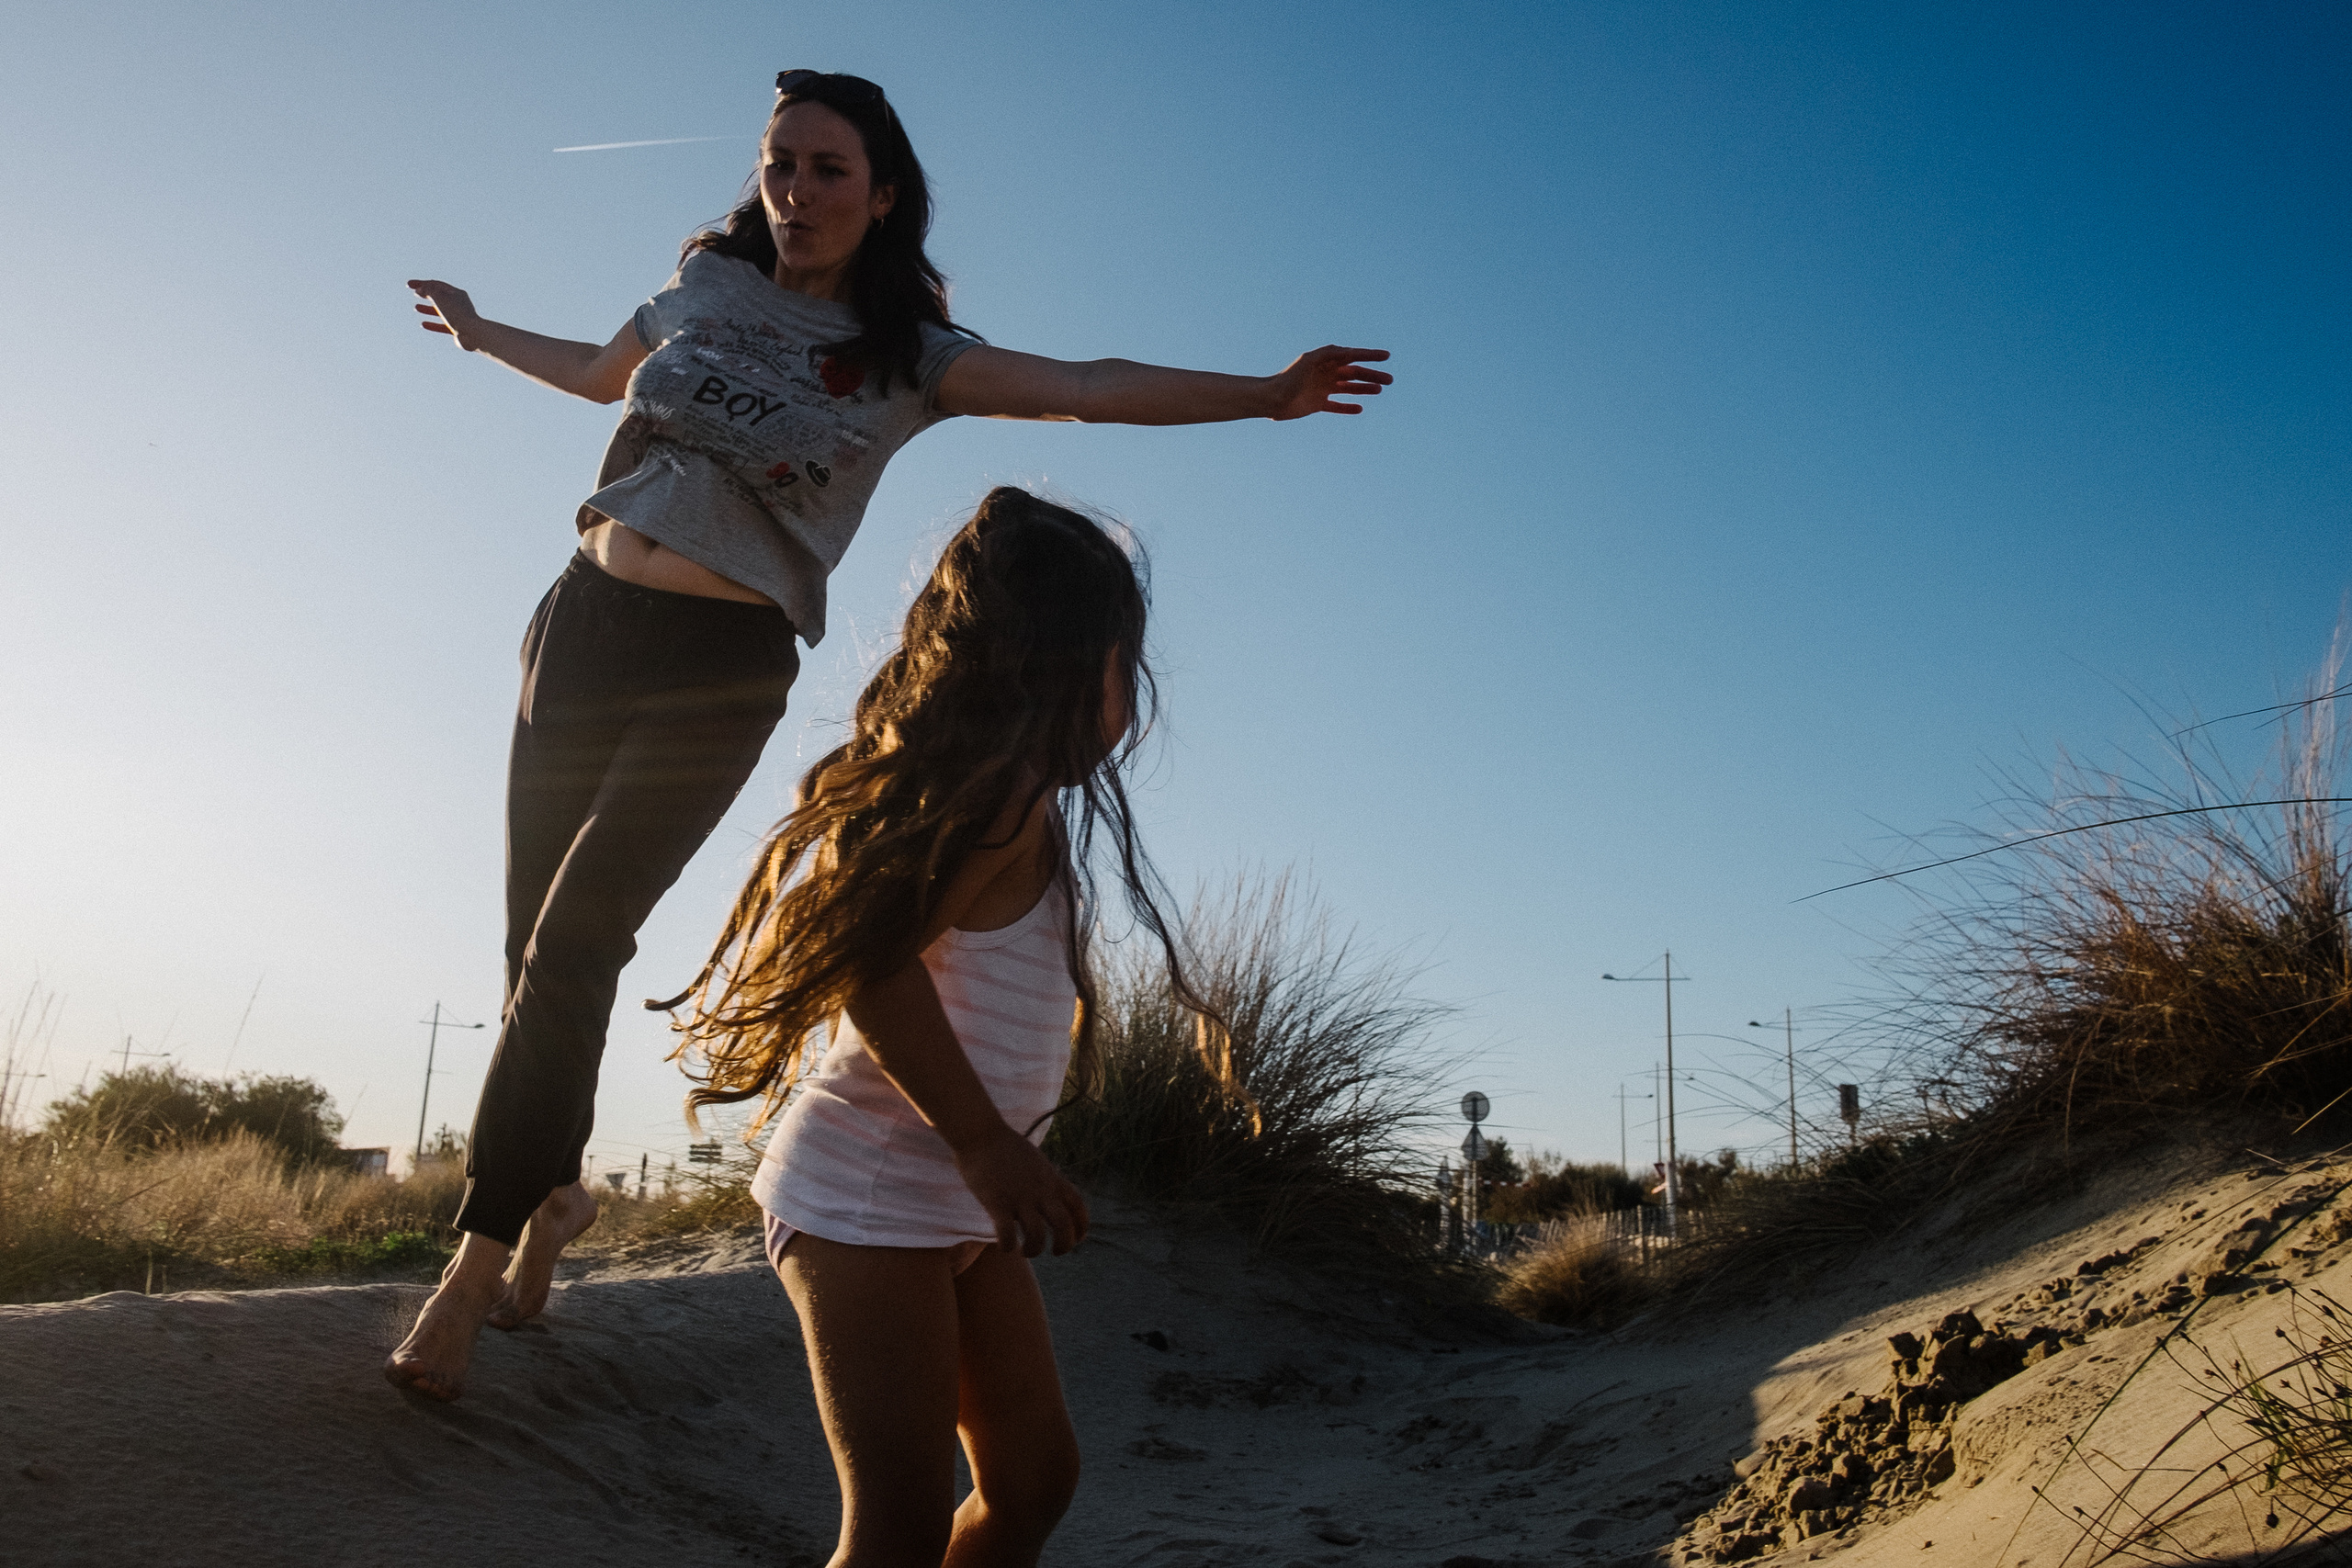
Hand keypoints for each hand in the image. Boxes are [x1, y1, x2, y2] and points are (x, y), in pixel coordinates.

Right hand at [408, 279, 481, 349]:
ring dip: (428, 308)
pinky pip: (443, 325)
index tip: (409, 284)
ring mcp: (459, 317)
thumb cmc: (457, 314)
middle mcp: (459, 304)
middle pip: (440, 296)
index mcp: (456, 293)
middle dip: (426, 293)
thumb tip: (419, 289)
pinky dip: (433, 324)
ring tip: (416, 307)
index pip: (437, 285)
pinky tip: (423, 324)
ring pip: (441, 311)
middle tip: (414, 292)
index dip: (422, 283)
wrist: (473, 334)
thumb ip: (428, 291)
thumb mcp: (440, 298)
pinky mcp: (457, 329)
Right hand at [950, 1123, 1089, 1256]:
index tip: (1079, 1239)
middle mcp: (1040, 1190)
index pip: (1077, 1205)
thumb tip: (1050, 1192)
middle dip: (1065, 1246)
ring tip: (1025, 1251)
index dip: (1082, 1226)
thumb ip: (1045, 1179)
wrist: (981, 1133)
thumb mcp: (1036, 1161)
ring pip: (1037, 1236)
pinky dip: (1008, 1246)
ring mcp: (1019, 1197)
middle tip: (1055, 1252)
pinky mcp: (997, 1202)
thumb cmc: (1004, 1146)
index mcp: (1051, 1179)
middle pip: (1064, 1226)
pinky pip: (1007, 1234)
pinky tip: (1005, 1246)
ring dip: (1034, 1250)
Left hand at [1265, 345, 1391, 419]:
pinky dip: (1348, 407)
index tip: (1386, 356)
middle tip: (1390, 380)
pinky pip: (1337, 405)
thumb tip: (1349, 351)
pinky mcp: (1317, 404)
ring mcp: (1322, 389)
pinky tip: (1359, 408)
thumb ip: (1329, 354)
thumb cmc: (1288, 378)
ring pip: (1349, 388)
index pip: (1352, 356)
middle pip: (1354, 373)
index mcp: (1325, 361)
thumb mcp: (1309, 361)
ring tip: (1380, 390)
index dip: (1370, 355)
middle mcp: (1325, 373)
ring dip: (1365, 388)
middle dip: (1372, 375)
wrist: (1271, 400)